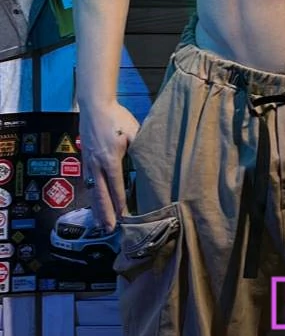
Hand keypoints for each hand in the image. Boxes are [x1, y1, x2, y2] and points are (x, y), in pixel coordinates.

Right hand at [79, 101, 139, 230]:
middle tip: (109, 230)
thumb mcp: (133, 131)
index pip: (116, 188)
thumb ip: (140, 148)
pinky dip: (91, 195)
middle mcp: (97, 165)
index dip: (120, 204)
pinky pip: (87, 182)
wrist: (94, 105)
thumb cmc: (116, 118)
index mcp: (110, 160)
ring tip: (99, 223)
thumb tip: (149, 164)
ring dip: (96, 208)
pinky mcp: (84, 159)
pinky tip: (94, 202)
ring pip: (92, 190)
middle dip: (105, 213)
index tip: (124, 219)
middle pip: (101, 194)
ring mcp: (88, 162)